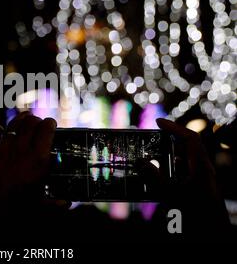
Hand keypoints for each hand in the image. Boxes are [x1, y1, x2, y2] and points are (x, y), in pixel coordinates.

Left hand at [0, 112, 65, 215]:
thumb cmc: (16, 215)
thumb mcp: (39, 209)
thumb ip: (55, 205)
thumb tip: (67, 204)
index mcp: (38, 162)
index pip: (47, 131)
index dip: (50, 123)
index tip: (51, 123)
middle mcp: (21, 152)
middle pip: (30, 124)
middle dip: (36, 120)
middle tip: (38, 122)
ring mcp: (1, 152)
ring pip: (12, 125)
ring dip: (20, 119)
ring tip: (24, 117)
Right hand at [156, 118, 230, 234]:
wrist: (213, 233)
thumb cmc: (197, 214)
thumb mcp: (172, 195)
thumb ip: (155, 179)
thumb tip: (143, 164)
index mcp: (201, 166)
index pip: (189, 138)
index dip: (174, 128)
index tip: (158, 123)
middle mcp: (204, 169)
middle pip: (188, 147)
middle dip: (170, 142)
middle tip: (153, 139)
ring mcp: (203, 179)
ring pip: (186, 161)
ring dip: (169, 158)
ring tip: (152, 159)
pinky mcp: (199, 188)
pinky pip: (185, 173)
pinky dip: (172, 171)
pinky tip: (160, 179)